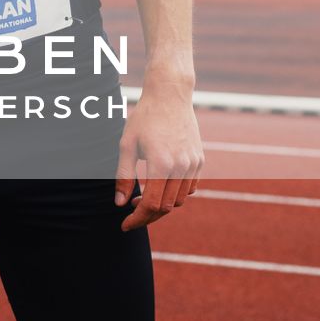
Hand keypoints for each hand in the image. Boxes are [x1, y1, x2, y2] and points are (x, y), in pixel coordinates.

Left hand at [114, 75, 202, 230]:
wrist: (170, 95)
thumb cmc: (144, 118)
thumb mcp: (126, 144)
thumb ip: (124, 175)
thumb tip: (120, 203)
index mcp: (161, 164)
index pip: (151, 205)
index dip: (137, 219)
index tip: (125, 224)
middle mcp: (181, 167)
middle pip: (166, 207)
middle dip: (147, 216)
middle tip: (131, 213)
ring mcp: (193, 164)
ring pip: (179, 200)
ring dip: (162, 206)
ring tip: (142, 197)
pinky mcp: (199, 160)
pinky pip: (189, 188)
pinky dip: (175, 194)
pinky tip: (159, 186)